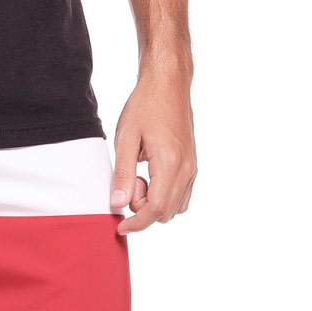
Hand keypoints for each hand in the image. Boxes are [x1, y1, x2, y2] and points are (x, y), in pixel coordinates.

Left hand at [110, 77, 196, 234]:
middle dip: (143, 209)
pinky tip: (150, 175)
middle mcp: (187, 169)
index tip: (119, 226)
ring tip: (138, 176)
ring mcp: (193, 167)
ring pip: (177, 207)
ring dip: (155, 203)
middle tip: (127, 182)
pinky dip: (166, 195)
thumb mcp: (125, 137)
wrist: (168, 84)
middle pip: (166, 212)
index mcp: (170, 163)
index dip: (136, 223)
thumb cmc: (144, 106)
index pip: (156, 209)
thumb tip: (118, 205)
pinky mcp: (193, 164)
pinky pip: (183, 194)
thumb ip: (122, 173)